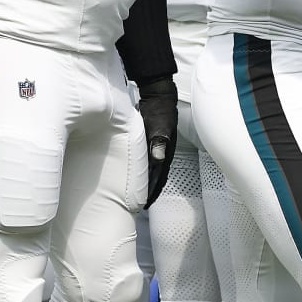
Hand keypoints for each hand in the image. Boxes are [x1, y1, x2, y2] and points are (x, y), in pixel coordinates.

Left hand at [137, 76, 178, 205]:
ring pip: (152, 170)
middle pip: (157, 177)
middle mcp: (163, 153)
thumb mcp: (159, 126)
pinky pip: (147, 161)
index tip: (145, 204)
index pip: (159, 177)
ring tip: (138, 193)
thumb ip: (158, 142)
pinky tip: (136, 172)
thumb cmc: (160, 111)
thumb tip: (159, 158)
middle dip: (150, 191)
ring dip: (147, 182)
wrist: (160, 97)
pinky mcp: (151, 141)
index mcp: (165, 153)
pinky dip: (143, 170)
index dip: (152, 191)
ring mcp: (158, 147)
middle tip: (140, 205)